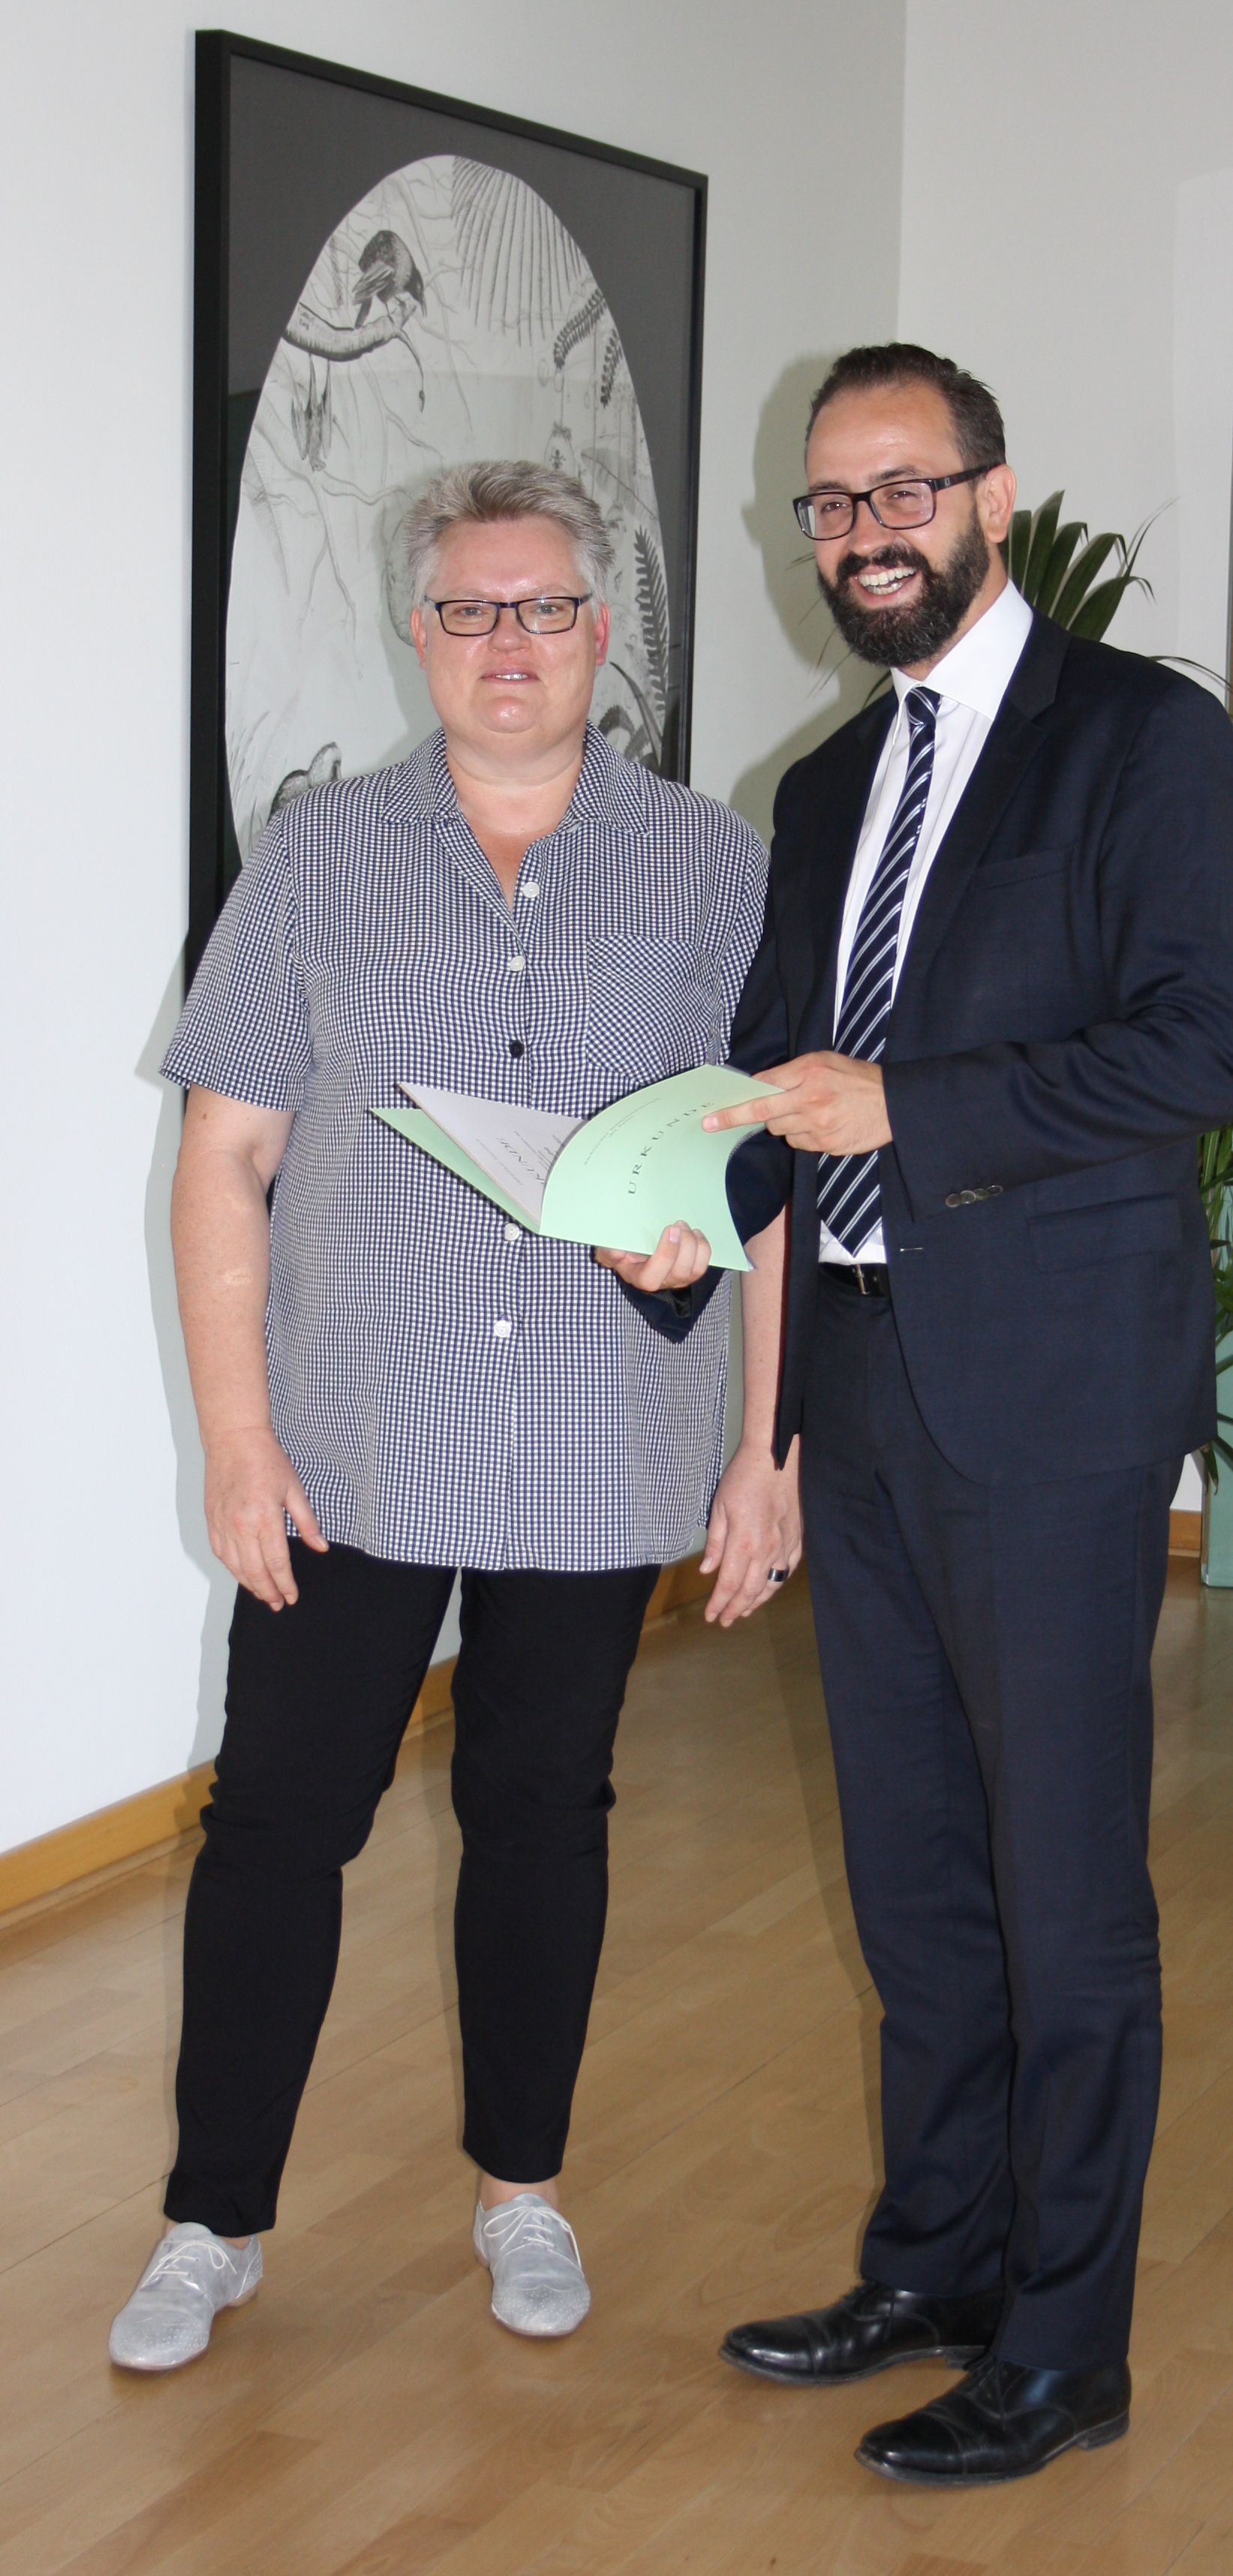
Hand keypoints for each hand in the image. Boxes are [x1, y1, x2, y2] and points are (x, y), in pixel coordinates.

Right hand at [203, 1424, 327, 1609]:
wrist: (233, 1440)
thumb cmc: (266, 1460)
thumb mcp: (295, 1489)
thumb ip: (307, 1522)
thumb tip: (320, 1547)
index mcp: (265, 1517)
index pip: (276, 1563)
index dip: (285, 1584)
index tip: (291, 1596)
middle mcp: (241, 1525)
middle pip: (255, 1571)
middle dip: (268, 1591)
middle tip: (277, 1604)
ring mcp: (223, 1524)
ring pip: (235, 1566)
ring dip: (249, 1584)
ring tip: (262, 1594)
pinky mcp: (211, 1520)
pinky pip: (220, 1553)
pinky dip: (232, 1568)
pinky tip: (242, 1574)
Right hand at [594, 1221, 710, 1293]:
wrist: (632, 1250)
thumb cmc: (622, 1250)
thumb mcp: (608, 1249)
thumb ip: (608, 1252)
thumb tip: (617, 1253)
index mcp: (640, 1278)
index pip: (653, 1277)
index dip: (666, 1255)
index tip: (669, 1230)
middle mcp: (661, 1282)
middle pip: (679, 1273)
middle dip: (684, 1246)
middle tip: (680, 1225)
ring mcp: (676, 1278)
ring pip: (694, 1271)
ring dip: (695, 1247)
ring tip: (688, 1228)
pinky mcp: (688, 1272)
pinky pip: (702, 1266)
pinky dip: (703, 1250)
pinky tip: (696, 1235)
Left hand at [701, 1436, 801, 1626]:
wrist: (775, 1458)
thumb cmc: (743, 1478)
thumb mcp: (719, 1508)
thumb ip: (715, 1543)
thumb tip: (708, 1570)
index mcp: (743, 1543)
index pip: (728, 1585)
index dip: (719, 1604)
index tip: (711, 1617)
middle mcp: (766, 1550)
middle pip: (750, 1591)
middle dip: (735, 1609)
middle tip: (725, 1620)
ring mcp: (785, 1546)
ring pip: (771, 1585)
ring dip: (757, 1601)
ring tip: (745, 1611)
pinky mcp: (797, 1538)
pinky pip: (788, 1569)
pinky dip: (778, 1583)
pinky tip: (770, 1588)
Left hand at [703, 1054, 890, 1155]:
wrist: (893, 1104)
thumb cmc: (857, 1077)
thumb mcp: (824, 1061)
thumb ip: (790, 1072)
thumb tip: (759, 1086)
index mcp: (807, 1074)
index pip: (760, 1089)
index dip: (734, 1104)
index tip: (710, 1116)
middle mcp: (809, 1100)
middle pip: (764, 1115)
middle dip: (745, 1117)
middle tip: (724, 1120)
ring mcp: (818, 1126)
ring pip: (781, 1131)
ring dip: (785, 1123)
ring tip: (809, 1111)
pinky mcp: (826, 1144)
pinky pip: (800, 1143)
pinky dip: (803, 1135)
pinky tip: (821, 1124)